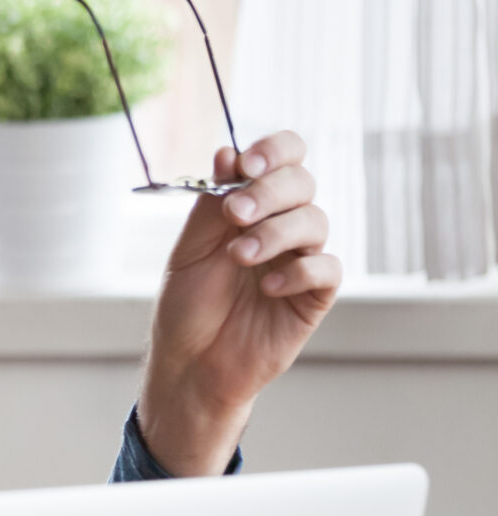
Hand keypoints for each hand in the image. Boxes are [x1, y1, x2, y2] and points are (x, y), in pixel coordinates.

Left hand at [139, 130, 340, 475]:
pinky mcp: (314, 296)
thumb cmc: (187, 305)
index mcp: (249, 206)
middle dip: (268, 192)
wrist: (190, 363)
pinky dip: (300, 271)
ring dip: (276, 233)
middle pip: (302, 183)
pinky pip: (327, 269)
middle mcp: (280, 226)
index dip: (274, 151)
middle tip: (233, 215)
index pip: (282, 159)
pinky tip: (268, 288)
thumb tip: (227, 152)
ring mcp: (300, 259)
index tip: (247, 166)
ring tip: (240, 257)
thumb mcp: (189, 250)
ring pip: (315, 221)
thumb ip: (210, 204)